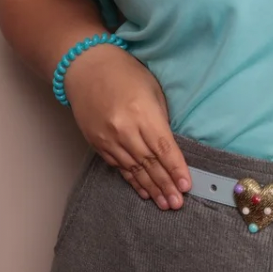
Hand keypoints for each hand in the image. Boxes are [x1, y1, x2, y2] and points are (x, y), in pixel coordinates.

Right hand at [63, 47, 193, 210]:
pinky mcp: (97, 143)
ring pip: (134, 169)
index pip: (163, 148)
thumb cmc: (124, 73)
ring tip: (165, 203)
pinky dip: (132, 180)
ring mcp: (108, 138)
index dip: (176, 169)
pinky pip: (118, 166)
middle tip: (178, 203)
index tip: (186, 185)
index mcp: (142, 113)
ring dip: (151, 188)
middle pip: (149, 163)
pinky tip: (143, 191)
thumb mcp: (152, 89)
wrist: (85, 68)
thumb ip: (161, 119)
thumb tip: (169, 145)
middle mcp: (124, 129)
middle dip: (166, 185)